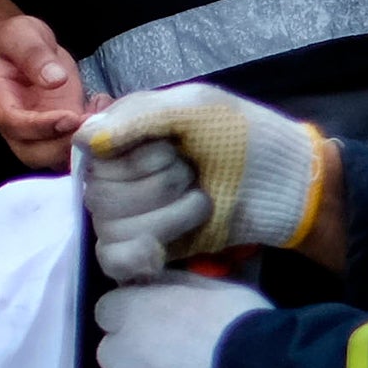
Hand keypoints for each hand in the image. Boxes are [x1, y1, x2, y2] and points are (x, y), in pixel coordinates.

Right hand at [0, 17, 88, 169]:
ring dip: (81, 146)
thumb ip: (35, 55)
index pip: (15, 125)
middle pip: (32, 153)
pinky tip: (105, 107)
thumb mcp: (22, 35)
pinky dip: (93, 136)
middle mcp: (16, 124)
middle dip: (62, 146)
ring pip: (55, 157)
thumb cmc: (16, 40)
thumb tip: (56, 80)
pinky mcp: (61, 129)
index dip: (42, 127)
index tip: (70, 117)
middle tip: (91, 126)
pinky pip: (74, 145)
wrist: (23, 48)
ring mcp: (40, 131)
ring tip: (103, 116)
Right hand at [79, 86, 331, 276]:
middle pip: (100, 193)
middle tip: (194, 175)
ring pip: (111, 227)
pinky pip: (113, 259)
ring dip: (166, 216)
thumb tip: (84, 139)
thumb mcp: (194, 109)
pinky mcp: (147, 250)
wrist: (283, 186)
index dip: (134, 156)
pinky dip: (135, 256)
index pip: (93, 153)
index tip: (172, 148)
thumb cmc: (242, 137)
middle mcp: (118, 175)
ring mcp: (130, 215)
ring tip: (201, 203)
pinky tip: (159, 253)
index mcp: (124, 135)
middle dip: (158, 185)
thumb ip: (138, 117)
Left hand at [92, 276, 264, 367]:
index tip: (155, 332)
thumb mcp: (219, 291)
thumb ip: (181, 288)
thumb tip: (162, 287)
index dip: (131, 321)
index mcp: (140, 306)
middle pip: (110, 353)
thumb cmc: (249, 333)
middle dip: (132, 360)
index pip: (108, 310)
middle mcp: (121, 345)